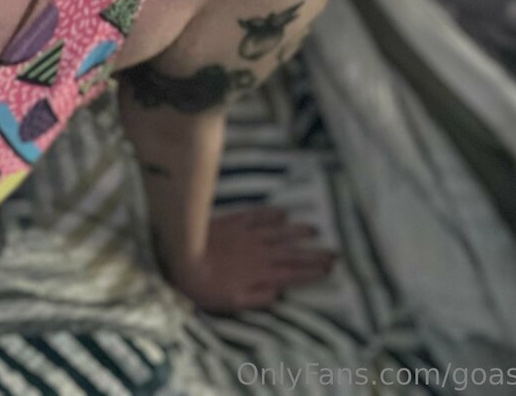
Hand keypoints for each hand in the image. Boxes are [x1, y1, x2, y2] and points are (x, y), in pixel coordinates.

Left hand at [162, 206, 337, 312]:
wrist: (182, 256)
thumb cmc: (204, 287)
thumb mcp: (231, 303)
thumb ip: (257, 298)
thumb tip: (279, 294)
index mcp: (259, 275)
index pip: (291, 274)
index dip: (311, 273)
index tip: (328, 270)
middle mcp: (259, 253)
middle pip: (291, 253)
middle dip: (314, 254)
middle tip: (334, 253)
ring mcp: (248, 235)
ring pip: (279, 232)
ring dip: (298, 232)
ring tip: (315, 230)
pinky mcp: (235, 222)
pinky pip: (258, 216)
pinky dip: (272, 214)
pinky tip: (284, 212)